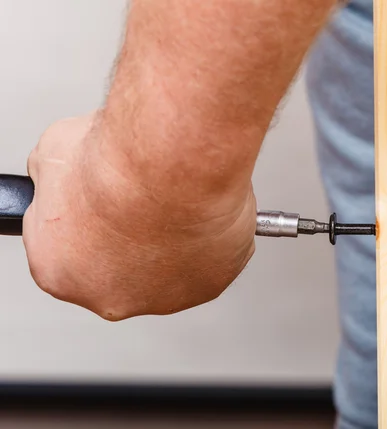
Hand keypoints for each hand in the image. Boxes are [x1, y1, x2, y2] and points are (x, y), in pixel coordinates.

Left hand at [23, 113, 256, 320]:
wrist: (175, 164)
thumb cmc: (120, 164)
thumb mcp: (54, 154)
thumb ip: (54, 180)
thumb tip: (63, 174)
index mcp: (60, 272)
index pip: (65, 252)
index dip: (85, 220)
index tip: (100, 201)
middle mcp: (110, 296)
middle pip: (118, 269)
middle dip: (129, 238)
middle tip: (141, 199)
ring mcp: (164, 296)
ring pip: (167, 268)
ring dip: (171, 241)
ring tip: (176, 201)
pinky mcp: (209, 285)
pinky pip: (208, 262)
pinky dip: (208, 238)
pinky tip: (201, 210)